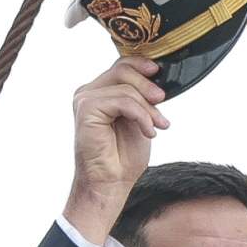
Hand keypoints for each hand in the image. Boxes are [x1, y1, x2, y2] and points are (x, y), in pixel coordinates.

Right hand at [63, 56, 168, 239]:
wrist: (111, 182)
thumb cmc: (123, 154)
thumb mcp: (138, 116)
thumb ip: (139, 94)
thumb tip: (156, 73)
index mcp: (98, 93)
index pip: (120, 65)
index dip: (142, 64)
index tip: (159, 73)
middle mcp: (87, 94)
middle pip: (123, 69)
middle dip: (148, 85)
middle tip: (162, 102)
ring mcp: (84, 101)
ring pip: (125, 87)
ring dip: (148, 108)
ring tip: (158, 125)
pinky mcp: (86, 111)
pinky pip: (123, 101)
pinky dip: (141, 116)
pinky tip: (148, 132)